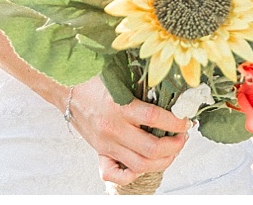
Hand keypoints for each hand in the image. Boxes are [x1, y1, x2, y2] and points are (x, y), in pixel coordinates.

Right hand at [59, 80, 188, 186]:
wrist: (66, 88)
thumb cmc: (95, 79)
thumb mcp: (120, 77)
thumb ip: (142, 87)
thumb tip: (172, 93)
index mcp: (119, 106)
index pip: (155, 118)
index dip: (176, 122)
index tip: (186, 120)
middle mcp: (113, 129)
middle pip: (151, 149)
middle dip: (175, 146)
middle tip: (183, 137)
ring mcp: (106, 144)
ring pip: (140, 165)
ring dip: (163, 160)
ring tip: (172, 150)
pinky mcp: (101, 151)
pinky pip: (117, 174)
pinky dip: (134, 174)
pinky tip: (146, 163)